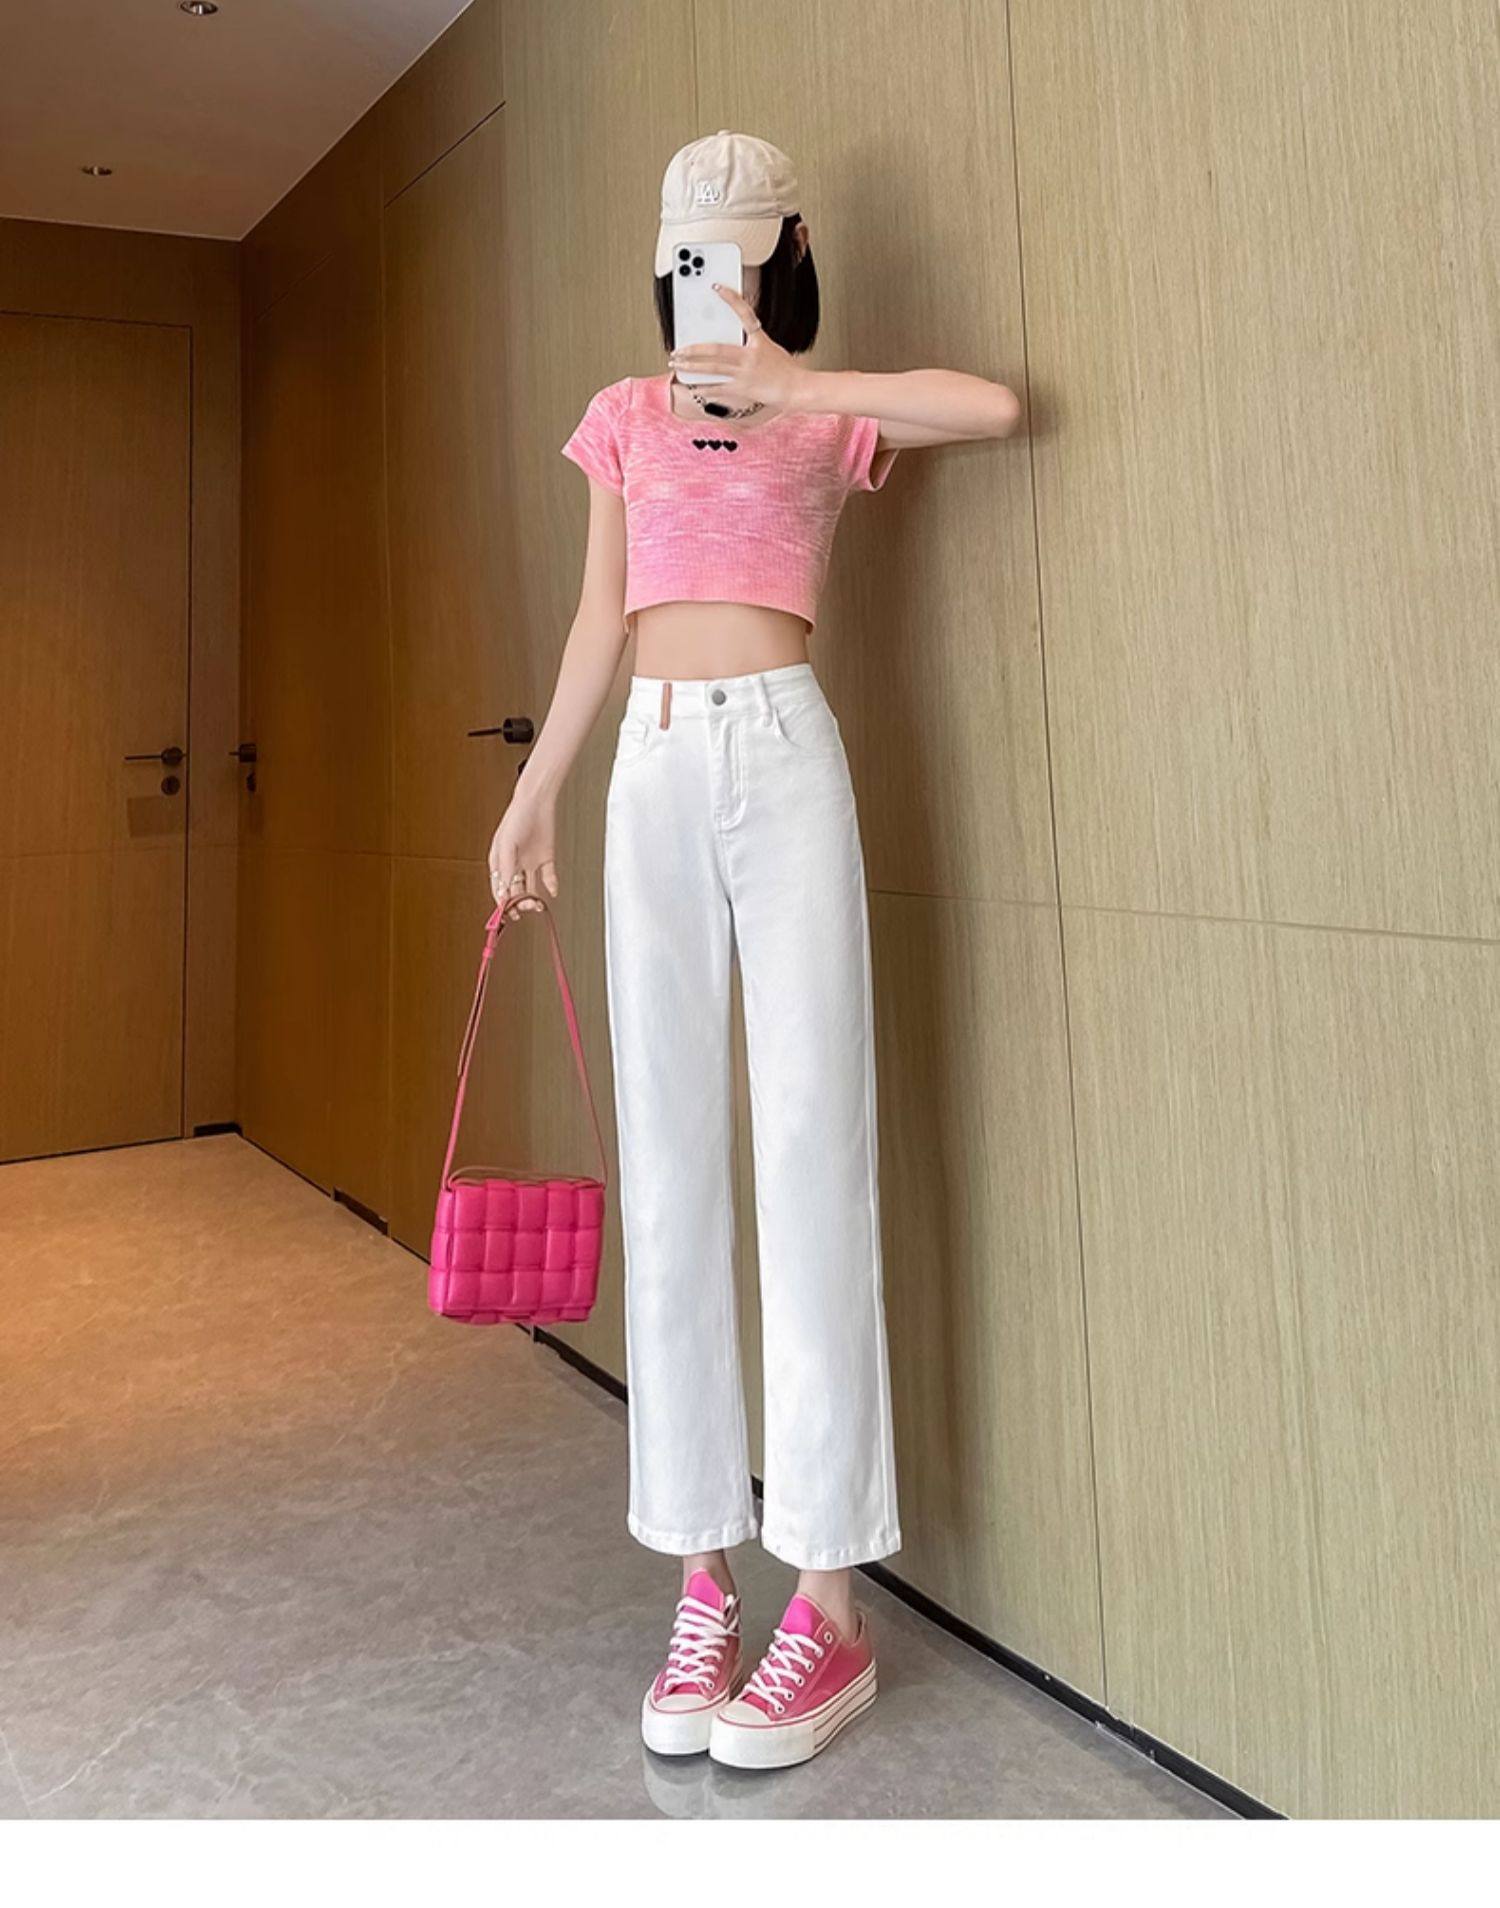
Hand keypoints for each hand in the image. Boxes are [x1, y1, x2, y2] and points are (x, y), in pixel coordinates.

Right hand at [487, 789, 557, 910]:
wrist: (537, 801)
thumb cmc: (516, 818)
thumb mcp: (506, 846)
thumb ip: (506, 871)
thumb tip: (504, 894)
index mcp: (500, 863)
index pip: (500, 890)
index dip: (503, 904)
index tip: (510, 914)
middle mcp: (514, 865)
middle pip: (515, 892)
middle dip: (520, 903)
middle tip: (528, 907)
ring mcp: (530, 863)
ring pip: (530, 888)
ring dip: (533, 899)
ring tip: (538, 905)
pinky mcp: (546, 858)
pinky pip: (548, 877)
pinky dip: (551, 886)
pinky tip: (552, 892)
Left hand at [667, 284, 811, 409]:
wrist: (796, 389)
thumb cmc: (784, 369)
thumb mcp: (769, 347)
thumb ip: (750, 342)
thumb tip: (728, 341)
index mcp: (759, 340)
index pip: (745, 314)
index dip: (732, 299)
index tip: (717, 287)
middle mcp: (750, 356)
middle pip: (716, 349)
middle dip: (693, 349)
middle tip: (677, 349)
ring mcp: (745, 373)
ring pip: (713, 369)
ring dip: (692, 367)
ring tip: (677, 365)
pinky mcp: (743, 389)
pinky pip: (719, 388)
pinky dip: (704, 387)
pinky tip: (692, 386)